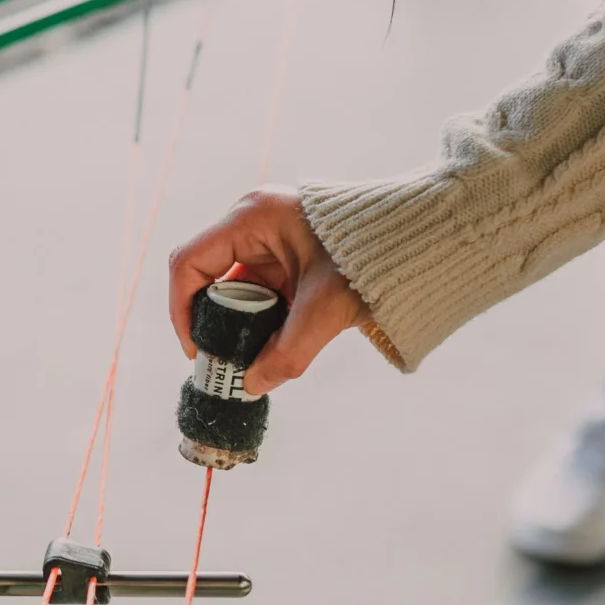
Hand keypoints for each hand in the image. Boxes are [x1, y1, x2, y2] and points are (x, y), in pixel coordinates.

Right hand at [167, 187, 370, 393]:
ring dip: (239, 321)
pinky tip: (276, 337)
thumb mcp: (326, 309)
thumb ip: (287, 352)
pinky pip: (257, 285)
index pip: (189, 264)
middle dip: (212, 321)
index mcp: (252, 217)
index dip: (182, 310)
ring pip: (233, 284)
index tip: (197, 350)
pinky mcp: (286, 250)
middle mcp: (254, 219)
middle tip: (225, 360)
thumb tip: (252, 387)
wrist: (421, 239)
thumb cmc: (374, 258)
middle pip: (208, 275)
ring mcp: (270, 233)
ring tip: (255, 354)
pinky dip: (260, 314)